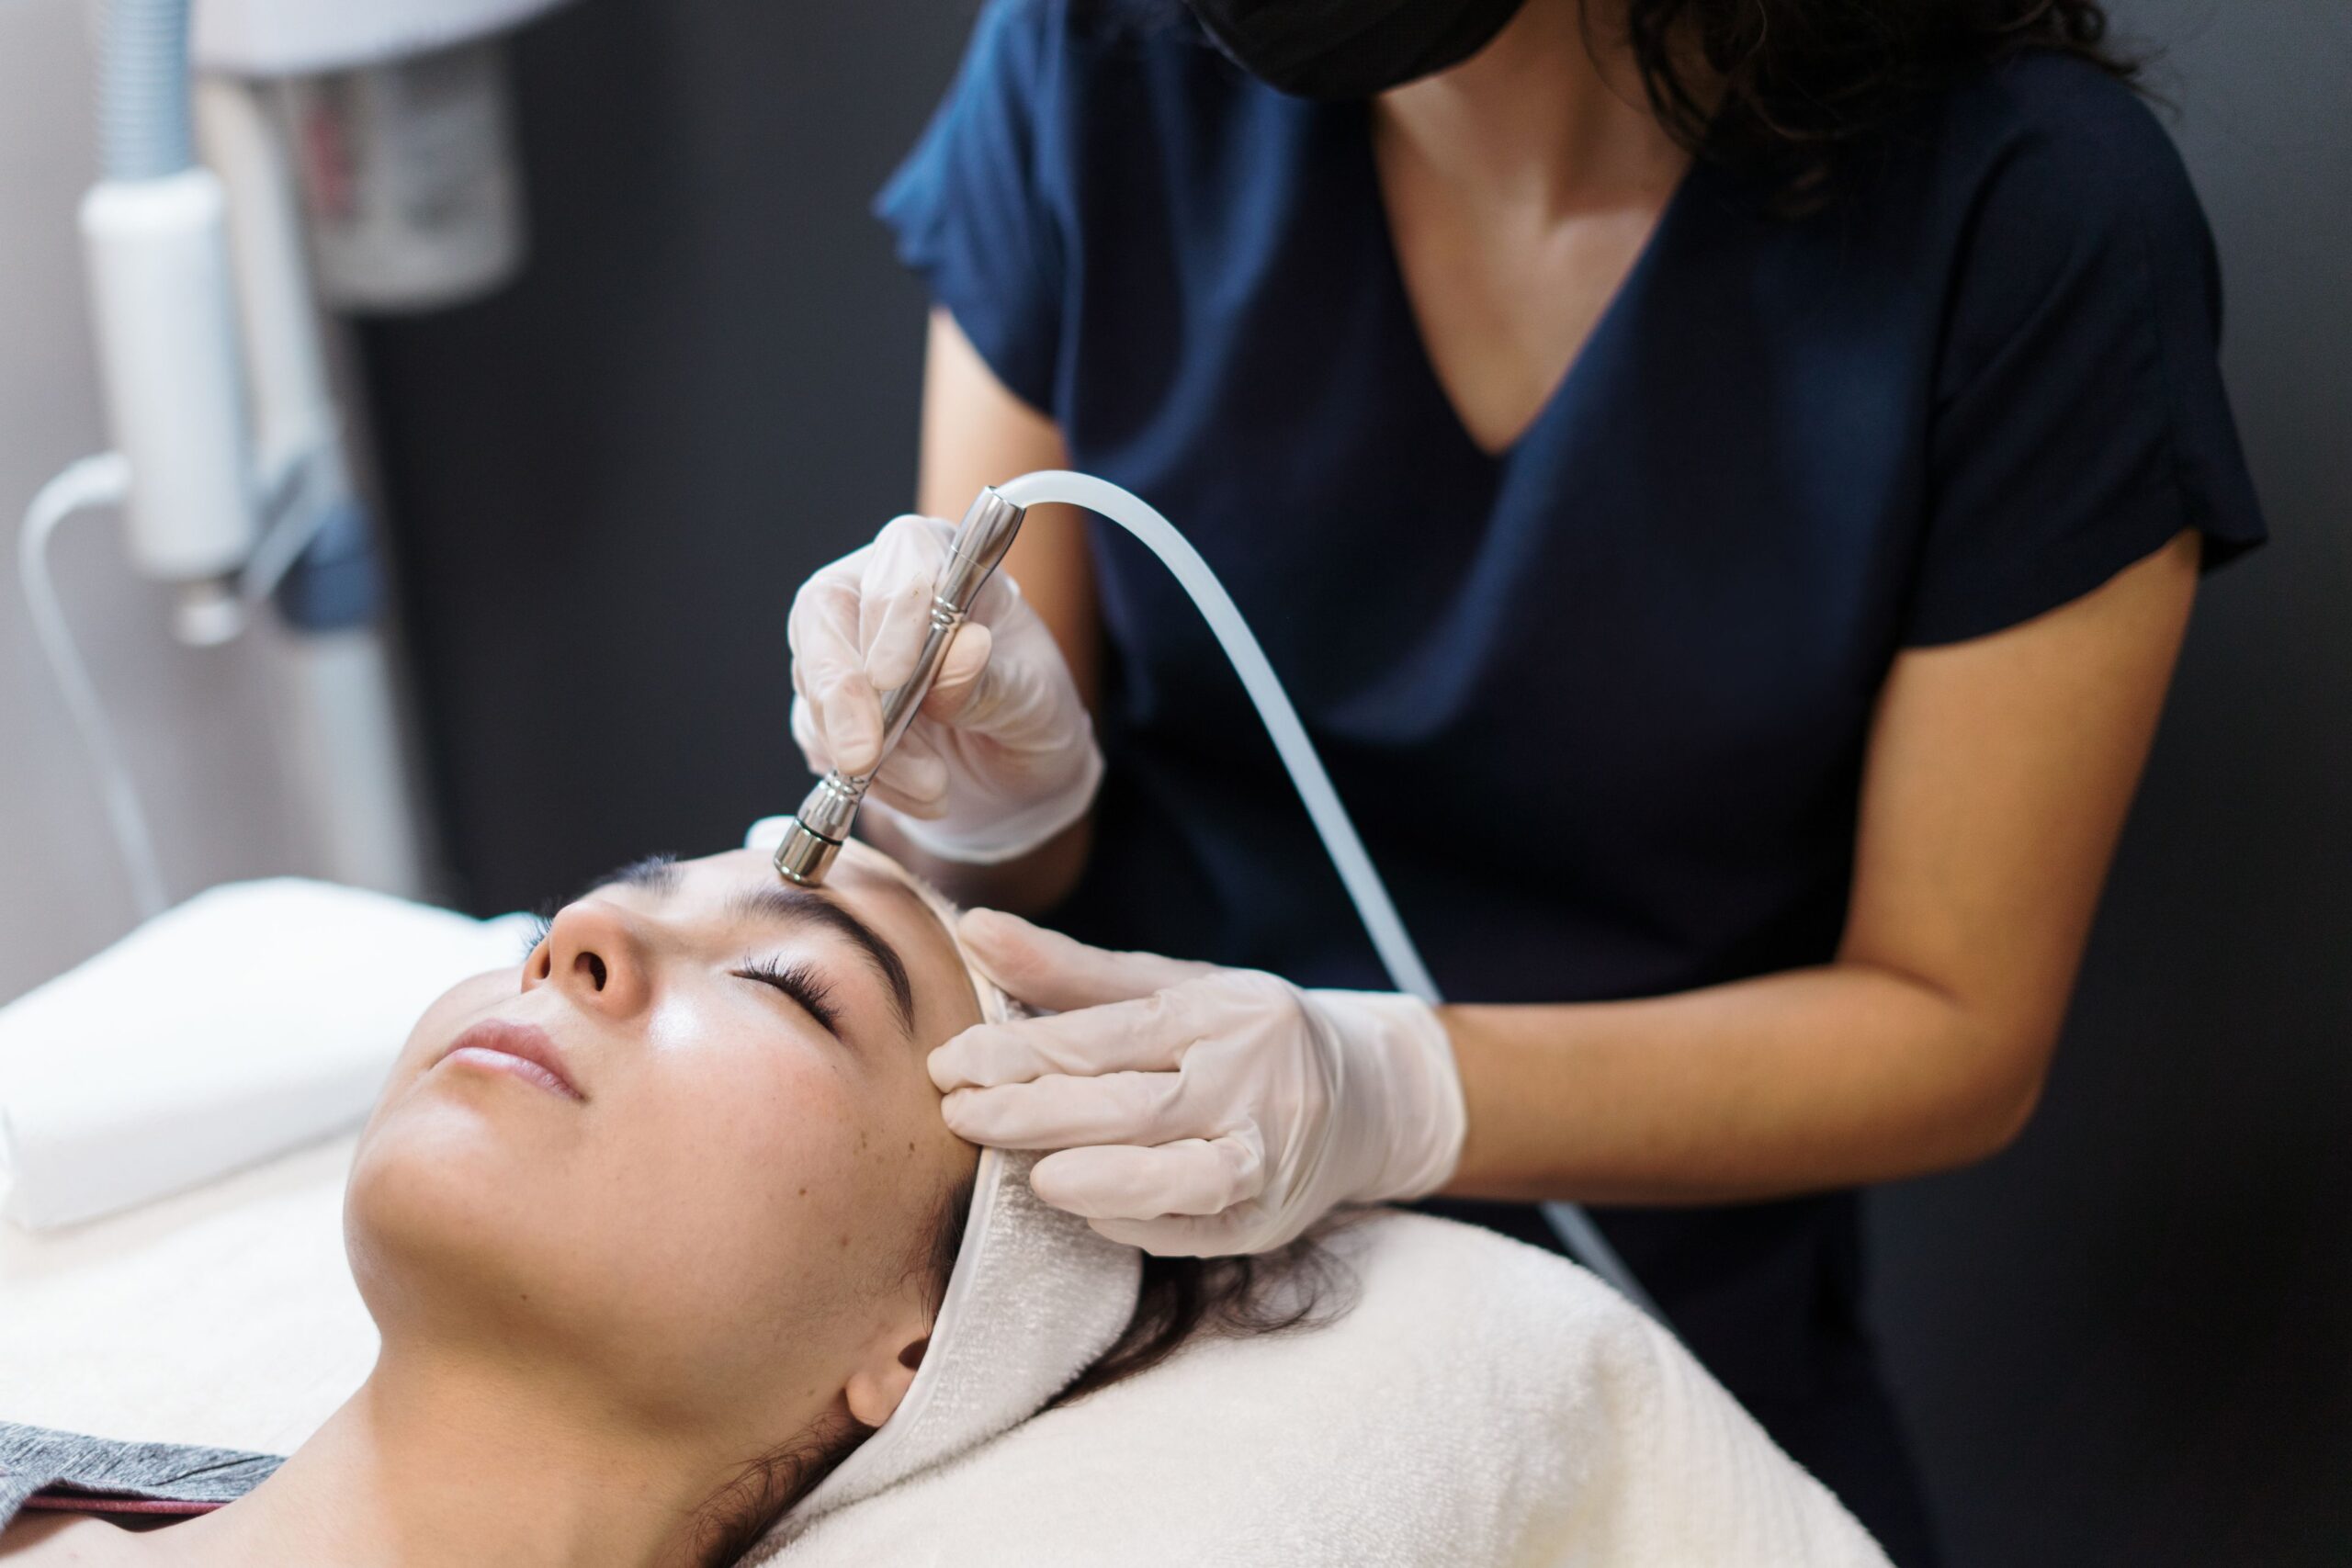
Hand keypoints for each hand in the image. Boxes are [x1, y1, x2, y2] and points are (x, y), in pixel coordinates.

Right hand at [789, 515, 1101, 863]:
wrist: (1014, 771)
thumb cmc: (1032, 711)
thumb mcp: (1036, 699)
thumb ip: (994, 678)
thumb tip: (962, 650)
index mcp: (943, 561)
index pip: (902, 555)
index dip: (892, 613)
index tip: (894, 676)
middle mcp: (877, 589)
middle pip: (825, 609)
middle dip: (842, 689)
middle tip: (865, 756)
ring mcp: (842, 646)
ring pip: (815, 679)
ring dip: (864, 746)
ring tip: (933, 785)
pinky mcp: (824, 703)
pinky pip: (817, 734)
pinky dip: (862, 777)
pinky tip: (916, 795)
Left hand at [928, 911, 1467, 1254]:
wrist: (1369, 1097)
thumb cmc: (1246, 1035)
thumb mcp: (1173, 987)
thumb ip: (1069, 972)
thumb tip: (973, 928)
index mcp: (1225, 1012)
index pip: (1108, 1035)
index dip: (1021, 1050)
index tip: (952, 1060)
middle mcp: (1254, 1082)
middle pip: (1130, 1104)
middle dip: (1034, 1113)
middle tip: (958, 1114)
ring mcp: (1268, 1157)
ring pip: (1177, 1178)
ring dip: (1097, 1179)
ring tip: (1027, 1176)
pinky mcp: (1268, 1219)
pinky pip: (1193, 1229)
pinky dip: (1134, 1221)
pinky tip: (1081, 1206)